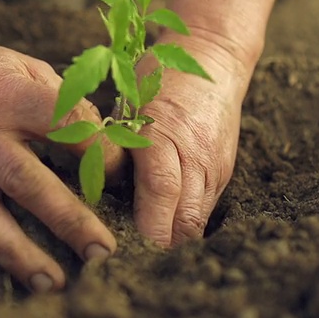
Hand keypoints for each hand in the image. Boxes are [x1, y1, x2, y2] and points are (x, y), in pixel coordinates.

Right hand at [0, 28, 122, 295]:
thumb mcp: (28, 66)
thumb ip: (65, 102)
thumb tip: (107, 141)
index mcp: (11, 96)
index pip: (66, 124)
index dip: (101, 150)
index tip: (122, 175)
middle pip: (26, 182)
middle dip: (67, 220)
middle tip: (102, 252)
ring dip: (15, 252)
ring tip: (49, 282)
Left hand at [132, 34, 257, 245]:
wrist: (212, 57)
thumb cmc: (159, 78)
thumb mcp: (128, 106)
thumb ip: (115, 149)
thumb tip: (94, 190)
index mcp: (166, 135)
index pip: (160, 194)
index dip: (146, 230)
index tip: (123, 250)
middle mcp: (197, 156)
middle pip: (184, 220)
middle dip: (159, 247)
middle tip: (129, 260)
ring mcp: (215, 165)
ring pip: (197, 221)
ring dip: (173, 239)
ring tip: (145, 250)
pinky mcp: (223, 169)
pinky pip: (205, 208)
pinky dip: (184, 223)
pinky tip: (165, 227)